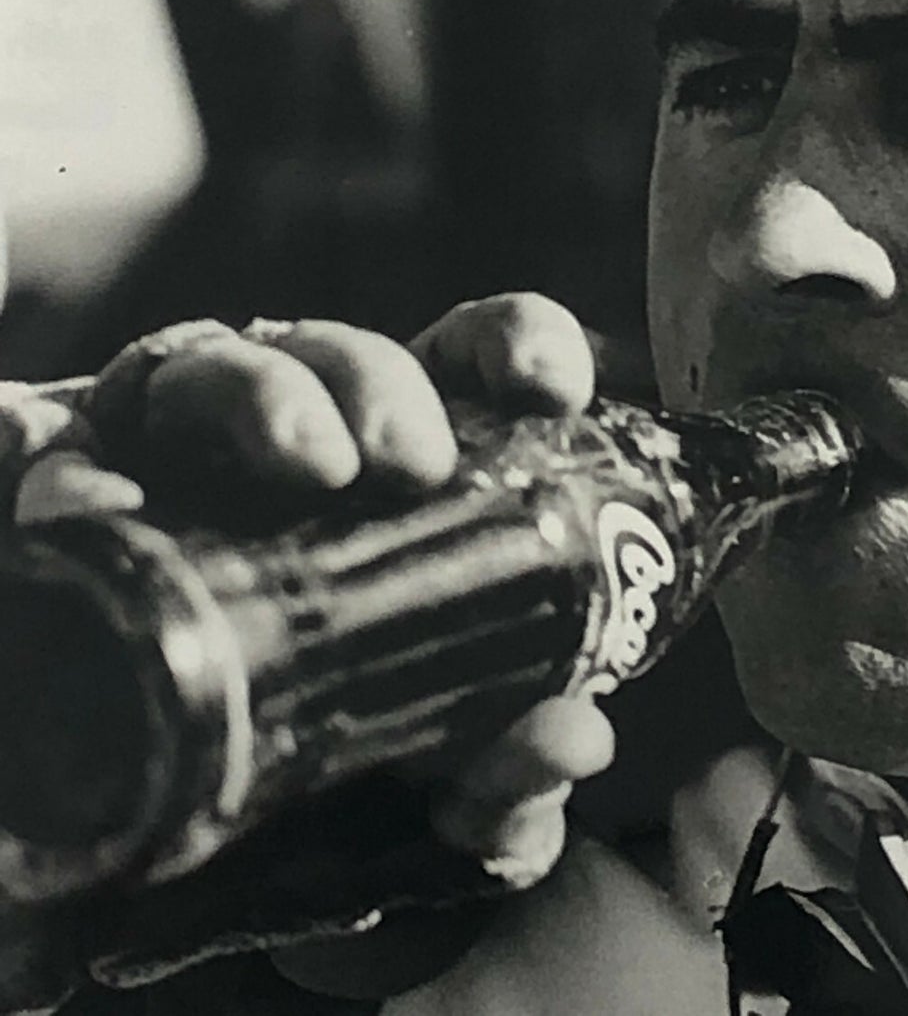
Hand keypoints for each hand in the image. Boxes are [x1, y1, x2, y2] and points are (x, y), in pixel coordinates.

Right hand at [12, 303, 623, 891]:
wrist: (209, 832)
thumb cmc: (359, 763)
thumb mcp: (443, 782)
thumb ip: (510, 770)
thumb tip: (574, 739)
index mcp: (412, 460)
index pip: (470, 359)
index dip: (515, 347)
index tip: (547, 394)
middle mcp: (303, 435)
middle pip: (338, 355)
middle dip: (377, 383)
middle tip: (409, 462)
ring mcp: (189, 453)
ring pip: (208, 367)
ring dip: (256, 394)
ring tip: (305, 461)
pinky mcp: (90, 494)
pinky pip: (60, 446)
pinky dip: (63, 453)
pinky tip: (94, 497)